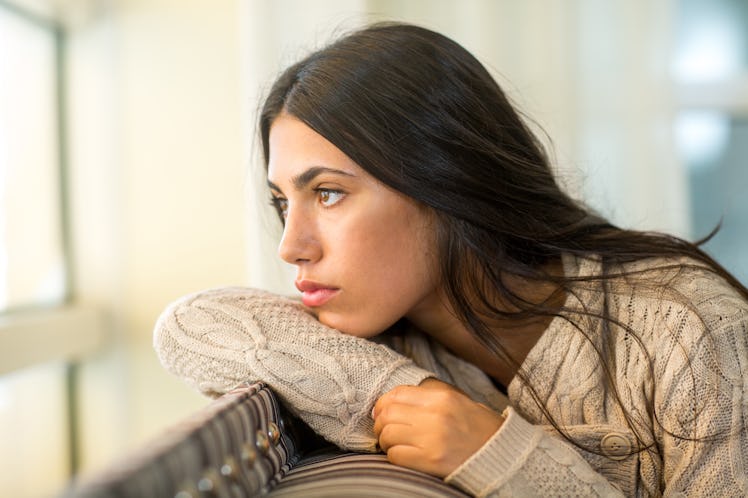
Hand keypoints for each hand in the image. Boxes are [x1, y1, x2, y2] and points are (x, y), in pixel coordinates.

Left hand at [372, 378, 503, 476]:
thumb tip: (394, 400)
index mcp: (441, 397)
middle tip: (383, 430)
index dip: (383, 403)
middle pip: (388, 413)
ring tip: (392, 444)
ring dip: (385, 441)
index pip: (397, 394)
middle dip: (380, 423)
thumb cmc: (479, 428)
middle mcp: (435, 415)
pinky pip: (396, 456)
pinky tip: (402, 455)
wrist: (503, 455)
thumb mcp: (458, 401)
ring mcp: (432, 438)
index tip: (381, 411)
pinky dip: (393, 456)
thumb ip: (429, 397)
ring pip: (388, 434)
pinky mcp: (431, 461)